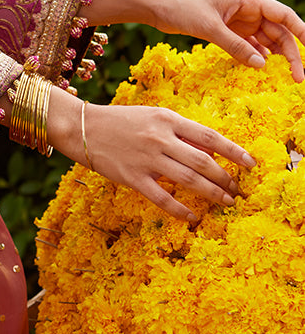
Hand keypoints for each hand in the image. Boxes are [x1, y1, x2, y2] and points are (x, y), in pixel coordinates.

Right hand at [47, 89, 254, 220]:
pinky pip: (162, 198)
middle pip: (203, 161)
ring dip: (212, 193)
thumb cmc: (122, 121)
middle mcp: (160, 138)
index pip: (209, 136)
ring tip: (226, 202)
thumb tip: (211, 149)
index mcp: (167, 119)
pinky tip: (193, 216)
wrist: (84, 128)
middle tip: (238, 190)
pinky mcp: (133, 177)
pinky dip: (180, 210)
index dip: (233, 151)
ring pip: (188, 180)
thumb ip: (180, 131)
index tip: (251, 163)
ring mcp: (146, 159)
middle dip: (225, 178)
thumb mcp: (153, 117)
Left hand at [85, 0, 304, 81]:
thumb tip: (262, 65)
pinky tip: (262, 68)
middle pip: (278, 31)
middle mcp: (247, 8)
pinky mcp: (227, 29)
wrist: (155, 4)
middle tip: (299, 78)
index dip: (302, 31)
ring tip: (288, 78)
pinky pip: (249, 44)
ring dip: (276, 57)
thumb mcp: (209, 27)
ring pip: (265, 40)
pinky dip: (256, 56)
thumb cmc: (181, 6)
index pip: (284, 15)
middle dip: (291, 53)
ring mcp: (238, 20)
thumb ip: (235, 46)